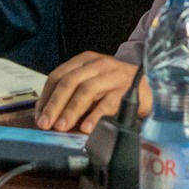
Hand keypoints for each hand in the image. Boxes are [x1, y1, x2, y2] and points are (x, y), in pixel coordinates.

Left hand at [35, 52, 149, 132]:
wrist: (150, 87)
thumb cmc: (116, 89)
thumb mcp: (92, 87)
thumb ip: (73, 97)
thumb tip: (50, 118)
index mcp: (85, 61)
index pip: (58, 75)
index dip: (46, 97)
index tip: (39, 116)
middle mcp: (98, 64)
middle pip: (69, 81)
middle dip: (55, 104)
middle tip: (45, 123)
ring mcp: (114, 75)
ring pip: (86, 90)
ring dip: (71, 110)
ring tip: (62, 127)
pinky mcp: (128, 89)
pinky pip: (108, 102)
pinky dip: (95, 116)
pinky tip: (87, 127)